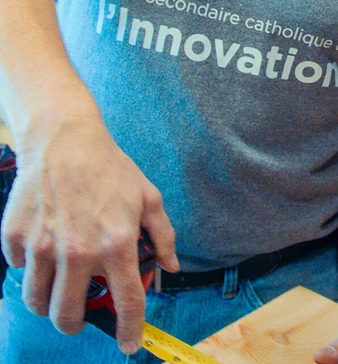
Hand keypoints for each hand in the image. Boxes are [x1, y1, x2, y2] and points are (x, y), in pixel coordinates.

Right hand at [0, 113, 177, 354]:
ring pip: (39, 303)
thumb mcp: (148, 197)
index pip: (126, 302)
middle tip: (82, 314)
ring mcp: (44, 248)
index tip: (129, 344)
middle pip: (69, 317)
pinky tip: (45, 247)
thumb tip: (171, 267)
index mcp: (116, 244)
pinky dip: (32, 268)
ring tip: (62, 286)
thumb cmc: (111, 169)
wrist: (65, 142)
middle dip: (77, 323)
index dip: (130, 330)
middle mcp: (79, 252)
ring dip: (50, 303)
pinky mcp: (18, 240)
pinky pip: (21, 271)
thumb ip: (162, 236)